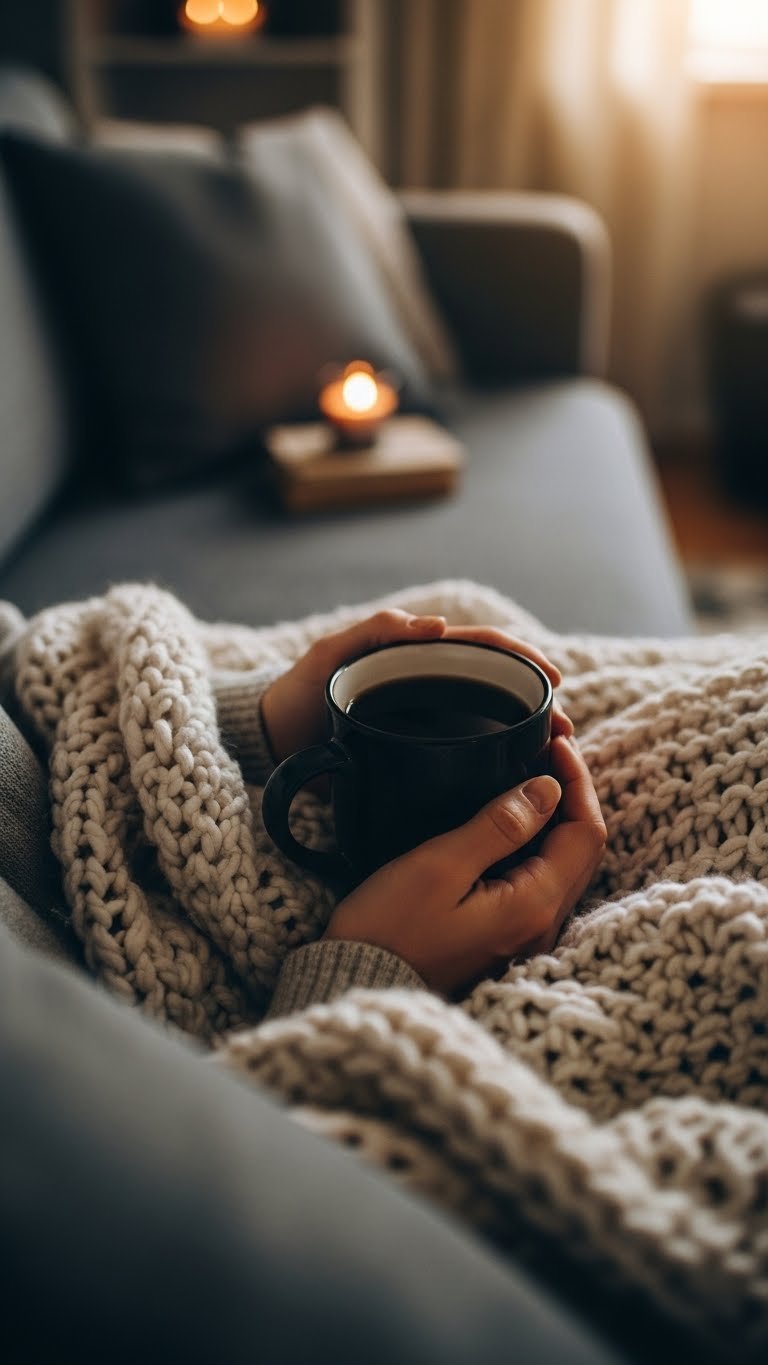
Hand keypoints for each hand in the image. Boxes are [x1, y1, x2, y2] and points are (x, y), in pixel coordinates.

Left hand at [260, 609, 571, 765]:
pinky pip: (464, 757)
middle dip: (536, 704)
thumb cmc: (297, 692)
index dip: (522, 659)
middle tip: (564, 732)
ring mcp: (426, 726)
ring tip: (551, 757)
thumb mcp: (330, 655)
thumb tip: (436, 625)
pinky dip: (493, 765)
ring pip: (486, 724)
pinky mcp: (417, 760)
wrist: (269, 746)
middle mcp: (428, 689)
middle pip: (496, 689)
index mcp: (417, 657)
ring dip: (523, 736)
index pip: (482, 649)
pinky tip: (513, 784)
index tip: (554, 679)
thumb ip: (374, 632)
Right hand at [323, 736, 606, 995]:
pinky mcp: (503, 934)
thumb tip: (547, 789)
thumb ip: (499, 826)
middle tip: (550, 747)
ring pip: (564, 862)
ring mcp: (524, 933)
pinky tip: (513, 816)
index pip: (586, 832)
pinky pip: (540, 878)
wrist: (358, 981)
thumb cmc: (390, 927)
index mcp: (533, 905)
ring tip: (534, 770)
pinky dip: (538, 840)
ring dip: (558, 815)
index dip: (578, 781)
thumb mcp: (442, 865)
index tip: (556, 742)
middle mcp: (540, 925)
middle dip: (573, 792)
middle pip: (582, 847)